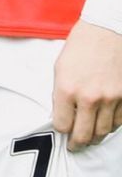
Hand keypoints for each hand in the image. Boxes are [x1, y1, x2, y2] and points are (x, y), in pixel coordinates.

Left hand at [52, 19, 121, 150]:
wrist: (107, 30)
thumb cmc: (81, 45)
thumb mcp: (60, 67)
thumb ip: (60, 93)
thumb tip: (63, 115)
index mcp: (67, 88)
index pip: (61, 125)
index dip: (61, 129)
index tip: (62, 128)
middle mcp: (88, 98)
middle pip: (83, 136)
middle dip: (77, 144)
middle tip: (74, 146)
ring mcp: (109, 99)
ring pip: (102, 132)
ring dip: (94, 137)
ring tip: (89, 136)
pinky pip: (117, 122)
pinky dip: (110, 126)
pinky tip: (104, 123)